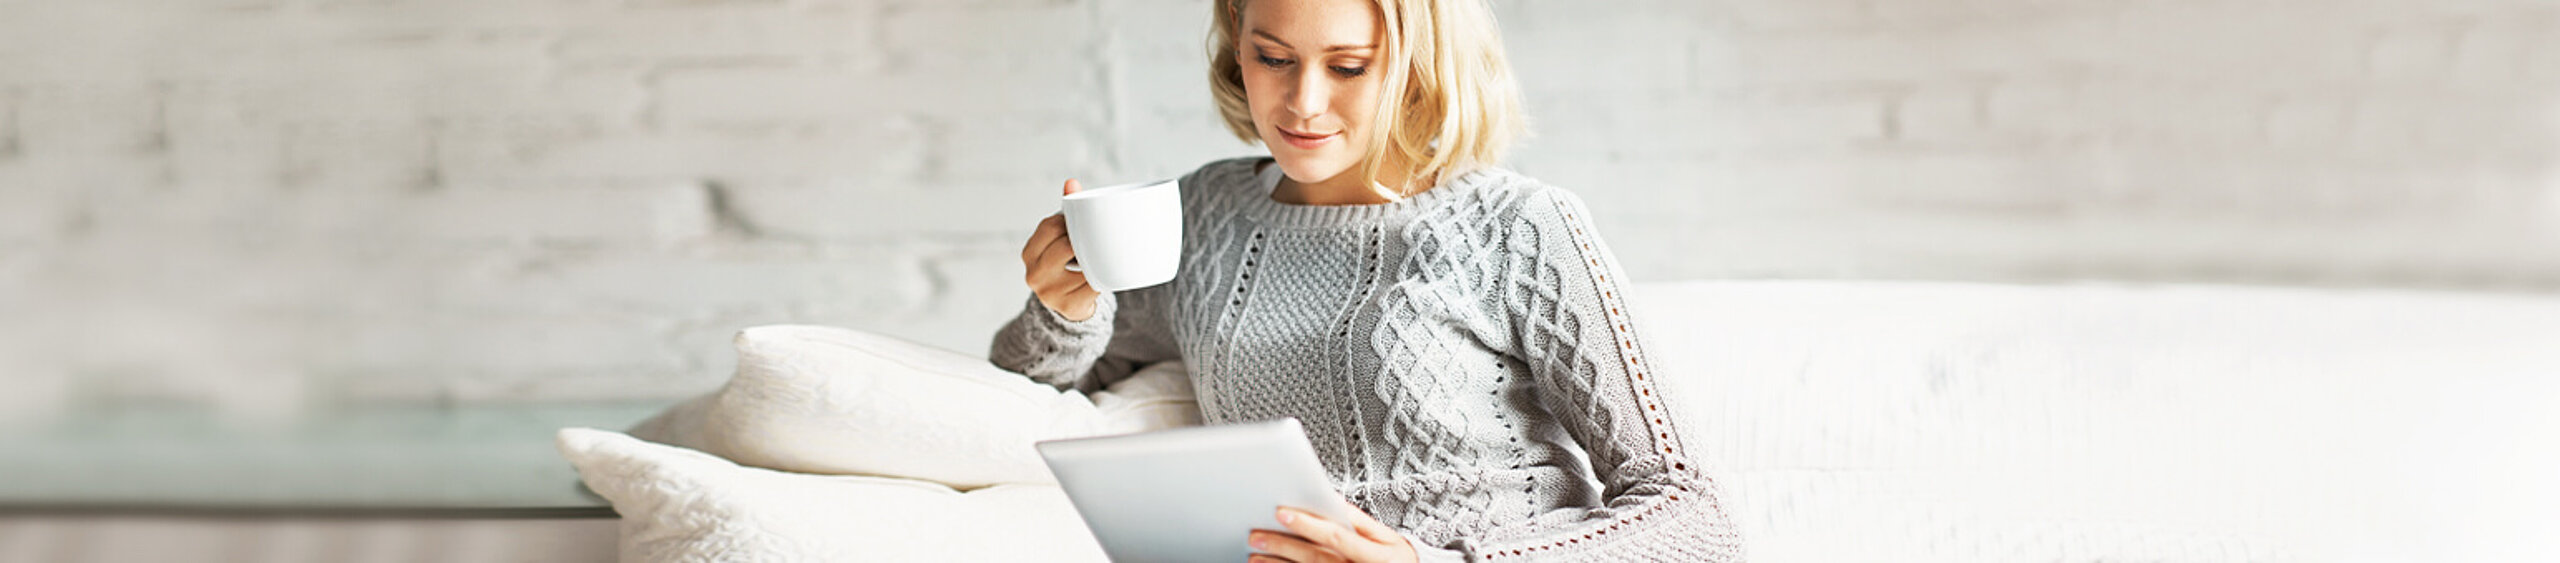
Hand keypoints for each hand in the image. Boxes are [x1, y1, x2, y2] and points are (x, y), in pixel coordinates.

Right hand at [1020, 179, 1099, 320]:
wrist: (1069, 306)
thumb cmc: (1066, 263)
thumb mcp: (1059, 240)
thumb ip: (1066, 212)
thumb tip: (1072, 182)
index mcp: (1029, 253)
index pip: (1050, 226)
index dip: (1069, 222)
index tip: (1080, 223)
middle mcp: (1034, 274)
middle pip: (1065, 246)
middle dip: (1082, 241)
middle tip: (1094, 240)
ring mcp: (1050, 293)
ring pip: (1083, 266)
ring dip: (1095, 260)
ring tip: (1099, 258)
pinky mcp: (1069, 307)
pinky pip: (1093, 286)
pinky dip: (1102, 278)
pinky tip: (1102, 275)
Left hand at [1247, 499, 1418, 562]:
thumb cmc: (1395, 560)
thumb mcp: (1386, 538)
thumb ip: (1358, 521)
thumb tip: (1329, 499)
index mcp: (1375, 555)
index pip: (1336, 537)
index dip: (1308, 524)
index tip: (1281, 512)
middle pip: (1316, 559)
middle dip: (1283, 547)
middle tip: (1256, 536)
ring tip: (1255, 557)